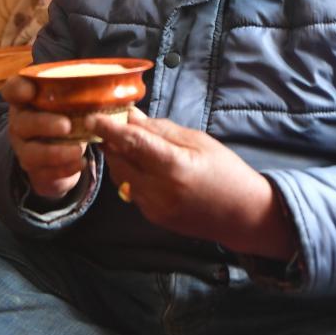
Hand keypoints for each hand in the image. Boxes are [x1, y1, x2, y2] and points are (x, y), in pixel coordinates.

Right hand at [1, 75, 87, 199]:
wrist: (59, 150)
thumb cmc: (67, 114)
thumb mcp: (70, 101)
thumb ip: (82, 92)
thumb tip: (117, 86)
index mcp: (26, 99)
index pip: (12, 89)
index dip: (18, 89)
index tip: (31, 90)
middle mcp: (19, 122)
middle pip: (21, 123)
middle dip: (43, 124)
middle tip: (67, 125)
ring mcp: (23, 148)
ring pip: (30, 152)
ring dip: (55, 152)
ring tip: (79, 150)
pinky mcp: (34, 169)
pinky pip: (45, 172)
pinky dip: (64, 168)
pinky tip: (81, 163)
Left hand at [87, 109, 296, 258]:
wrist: (243, 215)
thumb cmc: (226, 171)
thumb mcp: (199, 140)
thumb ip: (162, 130)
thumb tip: (132, 117)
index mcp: (174, 166)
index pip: (132, 143)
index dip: (109, 128)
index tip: (93, 116)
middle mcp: (160, 190)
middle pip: (120, 161)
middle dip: (110, 142)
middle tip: (108, 124)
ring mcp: (154, 208)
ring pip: (121, 177)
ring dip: (118, 158)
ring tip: (123, 141)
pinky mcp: (154, 218)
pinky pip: (131, 191)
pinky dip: (130, 174)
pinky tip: (141, 164)